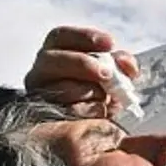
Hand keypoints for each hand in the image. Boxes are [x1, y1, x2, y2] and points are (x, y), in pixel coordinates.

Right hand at [24, 26, 139, 117]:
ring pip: (57, 89)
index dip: (85, 37)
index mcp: (57, 53)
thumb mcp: (113, 76)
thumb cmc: (102, 93)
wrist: (94, 129)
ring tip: (104, 97)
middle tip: (106, 73)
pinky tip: (99, 112)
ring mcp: (40, 95)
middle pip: (53, 60)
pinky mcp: (44, 116)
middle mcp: (43, 71)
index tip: (110, 44)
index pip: (61, 36)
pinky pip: (63, 113)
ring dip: (86, 91)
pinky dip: (85, 111)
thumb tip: (125, 62)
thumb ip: (121, 65)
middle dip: (82, 64)